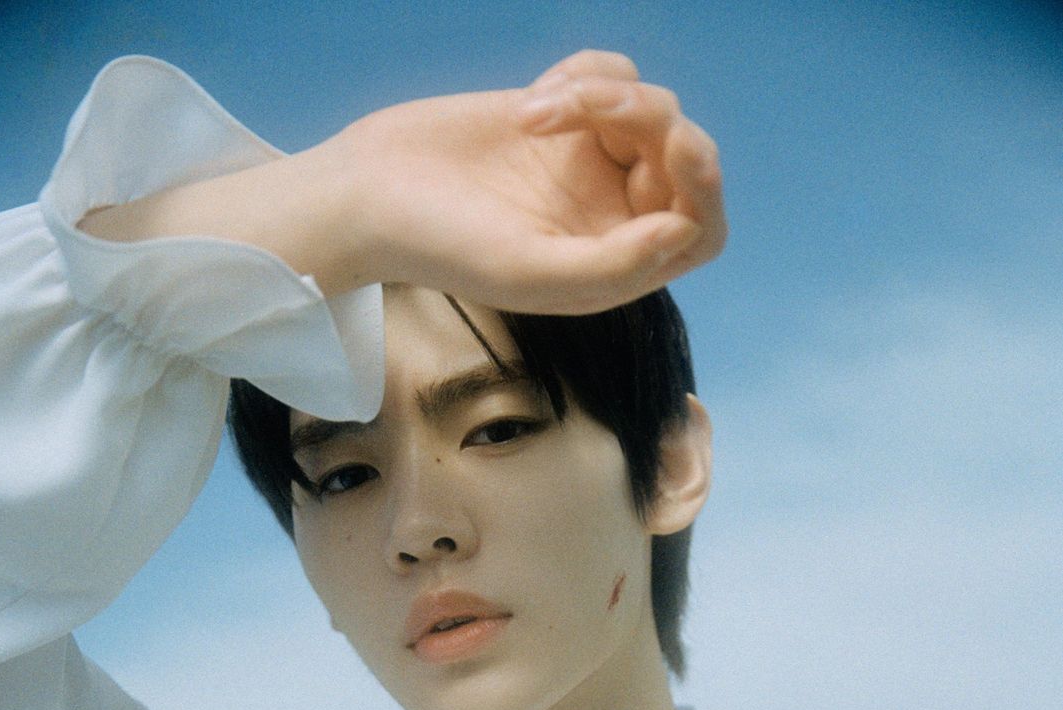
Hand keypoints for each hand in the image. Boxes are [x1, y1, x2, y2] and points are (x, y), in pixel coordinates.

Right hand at [327, 49, 725, 312]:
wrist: (372, 191)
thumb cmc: (443, 247)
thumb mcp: (529, 271)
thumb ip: (612, 266)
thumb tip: (682, 232)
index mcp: (614, 266)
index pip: (699, 229)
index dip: (702, 188)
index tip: (673, 147)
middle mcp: (612, 216)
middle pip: (683, 159)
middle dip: (652, 123)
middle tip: (598, 109)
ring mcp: (591, 163)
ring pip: (649, 107)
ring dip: (603, 94)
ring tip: (531, 112)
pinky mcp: (567, 114)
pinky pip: (614, 73)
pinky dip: (584, 73)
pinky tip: (531, 101)